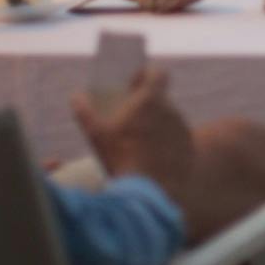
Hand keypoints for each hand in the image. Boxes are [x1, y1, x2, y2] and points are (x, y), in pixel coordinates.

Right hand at [70, 68, 197, 210]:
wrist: (151, 191)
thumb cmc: (122, 159)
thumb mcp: (97, 135)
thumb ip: (85, 112)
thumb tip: (76, 97)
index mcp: (151, 100)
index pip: (159, 73)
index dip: (148, 74)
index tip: (135, 83)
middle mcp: (171, 110)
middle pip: (160, 98)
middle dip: (147, 105)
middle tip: (130, 118)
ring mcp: (182, 129)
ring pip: (168, 119)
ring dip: (156, 125)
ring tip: (138, 143)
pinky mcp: (188, 147)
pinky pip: (176, 138)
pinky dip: (165, 143)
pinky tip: (151, 157)